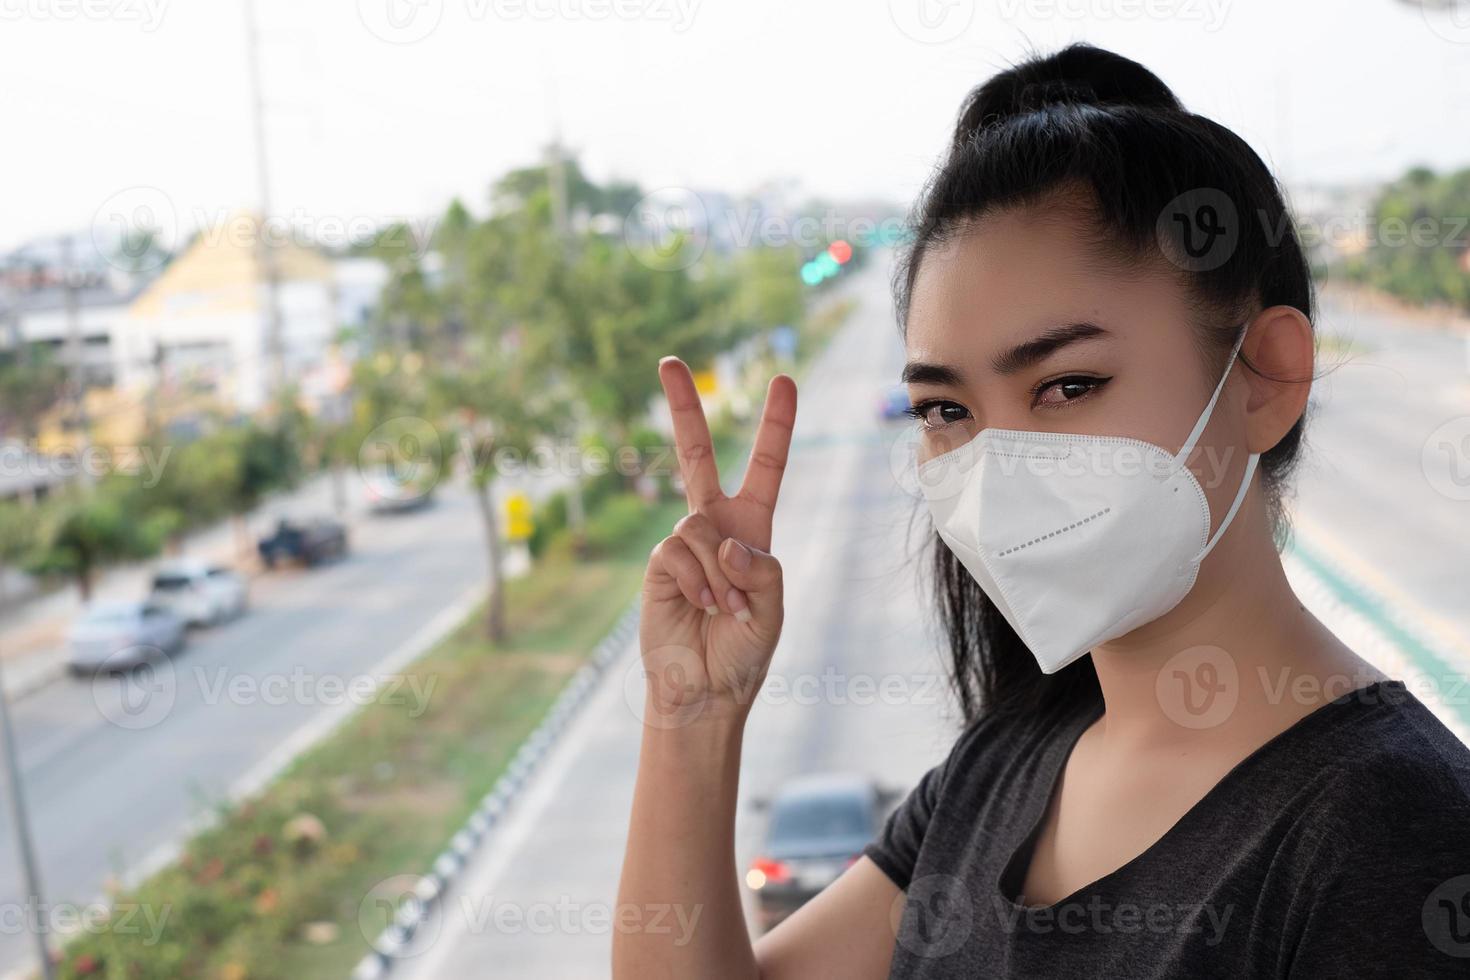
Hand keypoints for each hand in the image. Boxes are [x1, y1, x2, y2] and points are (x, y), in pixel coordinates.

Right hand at [639, 356, 796, 728]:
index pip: (765, 467)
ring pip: (699, 525)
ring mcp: (682, 543)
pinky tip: (702, 607)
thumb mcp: (772, 608)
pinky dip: (698, 580)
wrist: (704, 691)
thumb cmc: (744, 652)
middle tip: (669, 360)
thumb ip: (760, 569)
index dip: (775, 425)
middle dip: (682, 408)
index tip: (783, 380)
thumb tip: (724, 540)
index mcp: (752, 529)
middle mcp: (714, 527)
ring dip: (719, 573)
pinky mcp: (657, 564)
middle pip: (697, 455)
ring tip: (725, 610)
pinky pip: (678, 550)